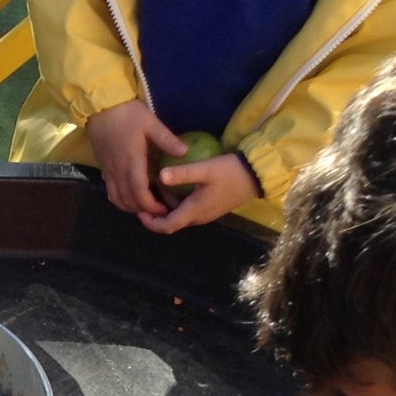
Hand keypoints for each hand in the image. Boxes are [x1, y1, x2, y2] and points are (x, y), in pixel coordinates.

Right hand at [84, 99, 185, 219]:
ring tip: (146, 206)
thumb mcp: (150, 123)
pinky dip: (120, 200)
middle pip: (129, 201)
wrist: (100, 106)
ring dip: (131, 207)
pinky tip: (130, 196)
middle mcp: (119, 171)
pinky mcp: (104, 169)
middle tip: (159, 211)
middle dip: (144, 210)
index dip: (151, 206)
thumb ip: (167, 139)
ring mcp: (109, 171)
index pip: (140, 193)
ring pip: (118, 199)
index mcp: (132, 162)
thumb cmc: (127, 114)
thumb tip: (185, 152)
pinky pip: (110, 192)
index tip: (164, 209)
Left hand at [142, 153, 259, 234]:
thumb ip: (183, 174)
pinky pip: (188, 210)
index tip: (139, 211)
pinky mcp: (211, 207)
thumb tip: (160, 176)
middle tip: (143, 198)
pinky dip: (177, 203)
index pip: (167, 226)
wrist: (256, 176)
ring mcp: (206, 213)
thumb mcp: (205, 169)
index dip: (150, 222)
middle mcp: (198, 217)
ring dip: (166, 207)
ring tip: (154, 190)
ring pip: (180, 215)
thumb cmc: (230, 172)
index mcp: (194, 211)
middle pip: (171, 222)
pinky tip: (173, 187)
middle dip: (155, 214)